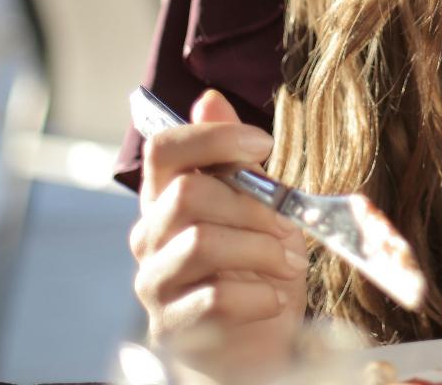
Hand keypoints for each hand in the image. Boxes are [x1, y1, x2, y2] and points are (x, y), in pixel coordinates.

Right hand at [130, 89, 306, 374]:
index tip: (263, 144)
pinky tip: (276, 297)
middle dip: (253, 204)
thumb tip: (210, 98)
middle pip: (187, 193)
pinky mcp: (171, 326)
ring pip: (200, 241)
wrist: (252, 343)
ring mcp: (155, 281)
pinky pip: (212, 298)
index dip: (212, 137)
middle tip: (290, 223)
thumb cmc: (255, 264)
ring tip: (290, 261)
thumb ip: (234, 158)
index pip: (164, 148)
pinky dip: (257, 294)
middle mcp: (151, 235)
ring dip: (260, 248)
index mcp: (168, 196)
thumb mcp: (257, 204)